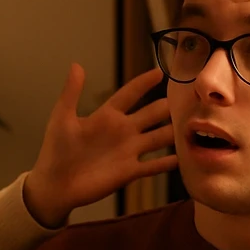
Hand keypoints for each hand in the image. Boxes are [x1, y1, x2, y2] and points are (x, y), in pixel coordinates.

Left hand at [22, 66, 177, 227]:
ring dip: (174, 132)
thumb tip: (77, 64)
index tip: (160, 71)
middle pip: (151, 114)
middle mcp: (122, 131)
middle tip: (189, 98)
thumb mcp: (62, 118)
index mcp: (106, 116)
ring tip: (194, 126)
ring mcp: (128, 151)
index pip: (130, 94)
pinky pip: (154, 166)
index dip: (143, 83)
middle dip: (168, 106)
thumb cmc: (56, 150)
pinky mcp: (130, 172)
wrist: (55, 185)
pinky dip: (168, 162)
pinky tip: (184, 158)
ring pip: (158, 137)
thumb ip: (71, 93)